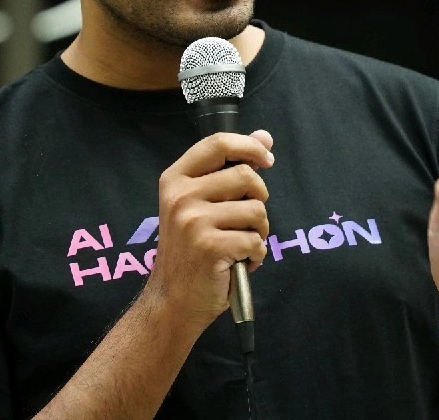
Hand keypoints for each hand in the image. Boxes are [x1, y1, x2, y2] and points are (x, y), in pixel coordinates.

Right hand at [144, 130, 273, 330]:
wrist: (172, 301)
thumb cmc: (191, 250)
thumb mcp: (202, 203)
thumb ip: (231, 168)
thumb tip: (265, 137)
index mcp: (175, 178)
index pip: (218, 143)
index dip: (249, 146)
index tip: (266, 160)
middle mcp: (180, 195)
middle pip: (245, 175)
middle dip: (259, 198)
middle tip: (249, 220)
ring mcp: (193, 221)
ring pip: (256, 209)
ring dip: (260, 230)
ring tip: (242, 244)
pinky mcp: (209, 246)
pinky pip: (256, 240)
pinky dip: (257, 254)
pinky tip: (240, 262)